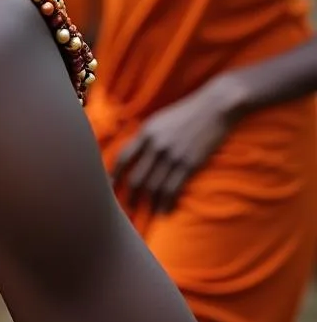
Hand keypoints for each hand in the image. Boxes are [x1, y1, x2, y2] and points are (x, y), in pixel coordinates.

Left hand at [113, 77, 242, 213]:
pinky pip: (174, 188)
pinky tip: (163, 211)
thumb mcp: (159, 121)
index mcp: (146, 132)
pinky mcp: (190, 164)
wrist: (213, 108)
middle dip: (129, 195)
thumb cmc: (185, 113)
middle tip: (126, 208)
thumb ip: (146, 137)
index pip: (124, 158)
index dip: (115, 175)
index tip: (109, 187)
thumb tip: (134, 156)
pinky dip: (166, 202)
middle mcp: (156, 145)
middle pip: (137, 177)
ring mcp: (173, 155)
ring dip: (148, 203)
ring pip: (155, 186)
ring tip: (145, 214)